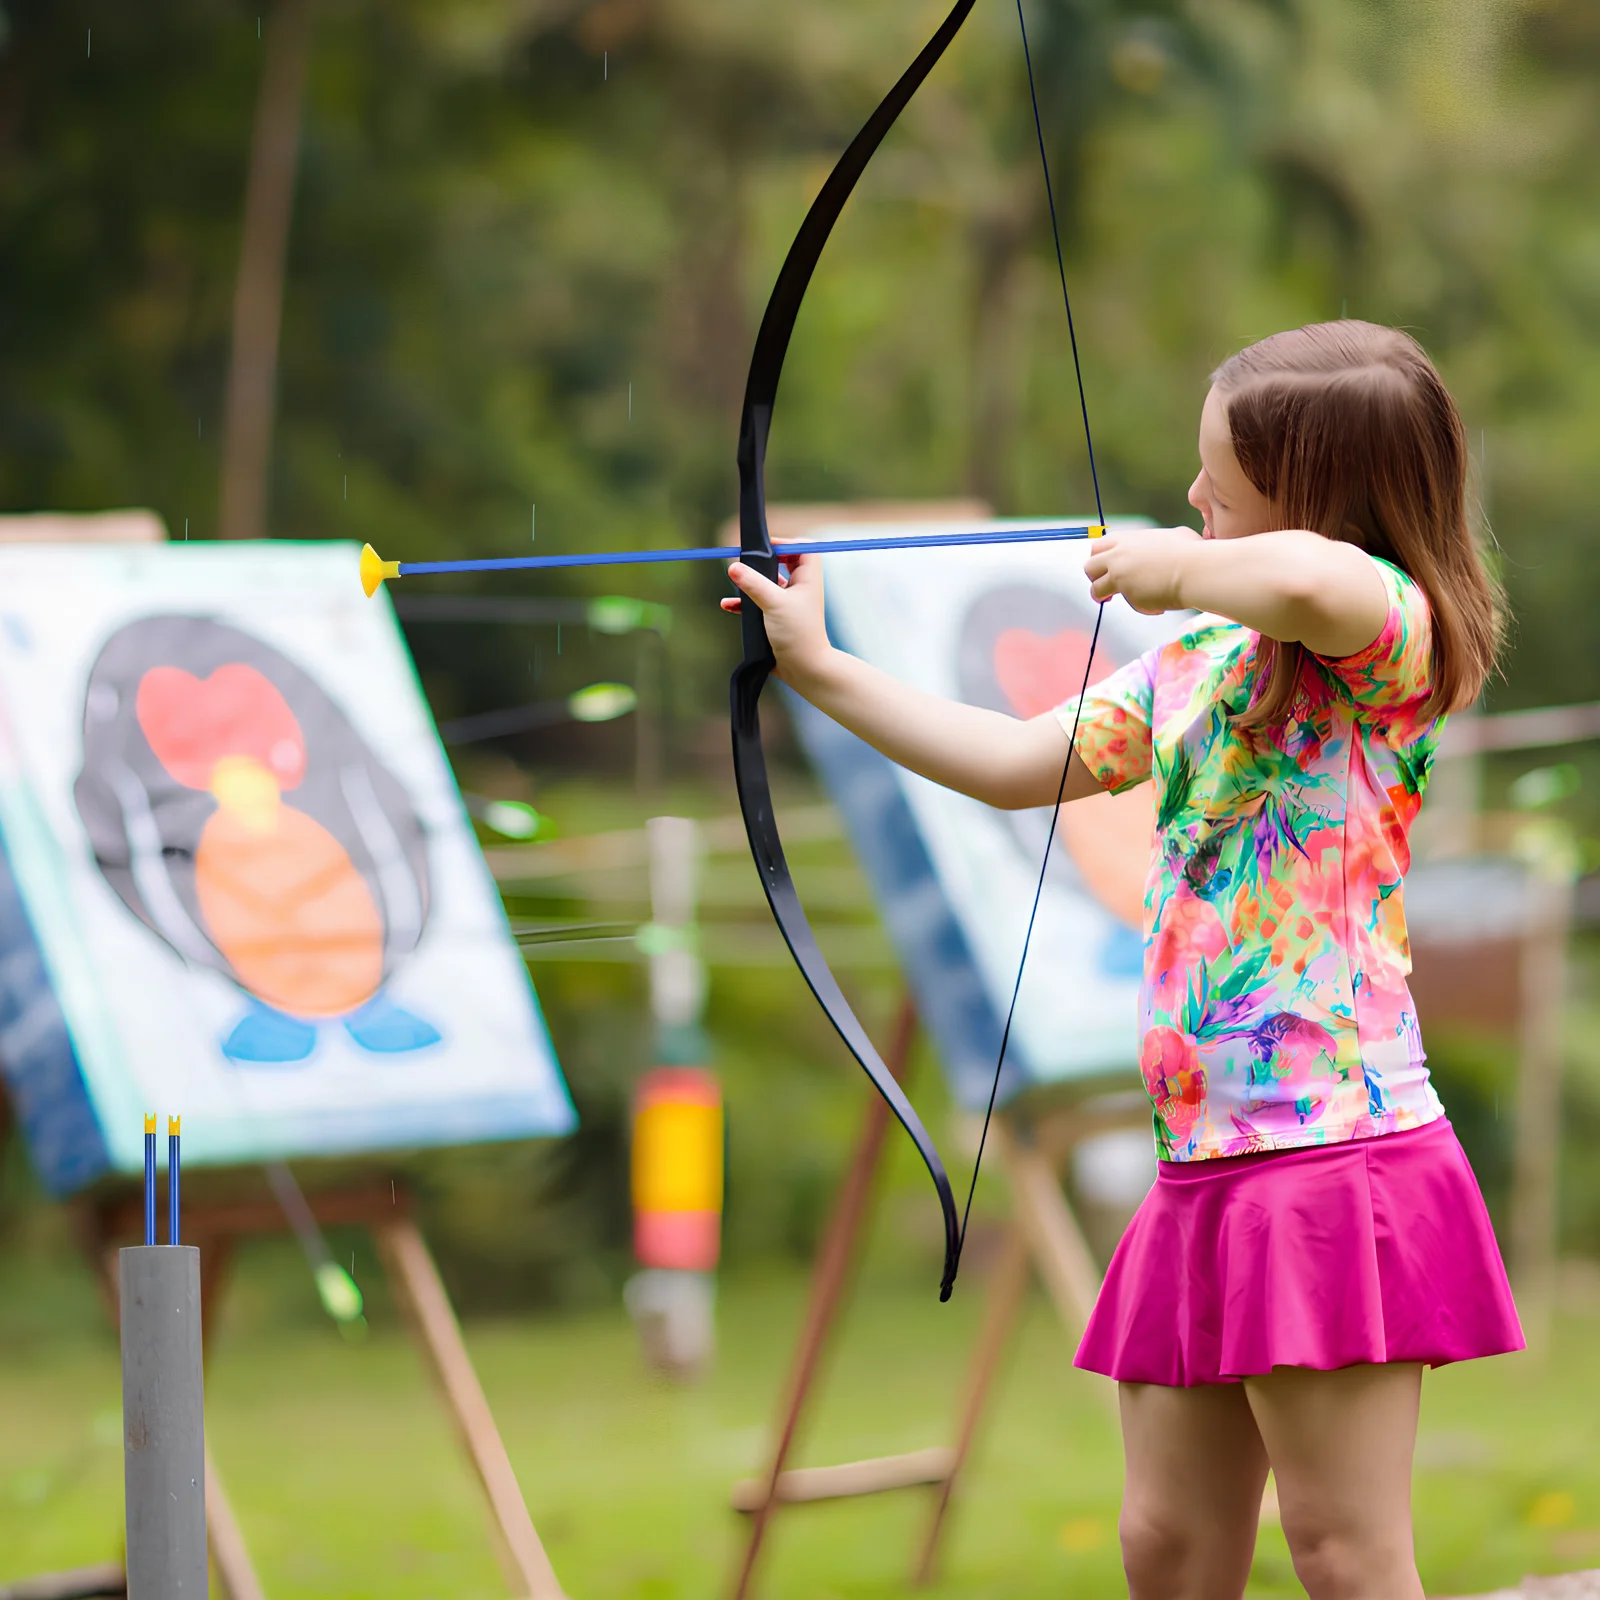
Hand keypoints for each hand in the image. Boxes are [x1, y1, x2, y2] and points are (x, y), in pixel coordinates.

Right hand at [720, 549, 832, 684]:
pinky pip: (758, 604)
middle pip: (783, 563)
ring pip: (767, 584)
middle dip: (762, 562)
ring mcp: (788, 604)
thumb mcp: (773, 603)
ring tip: (735, 582)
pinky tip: (728, 605)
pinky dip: (744, 603)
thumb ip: (753, 584)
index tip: (766, 546)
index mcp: (807, 579)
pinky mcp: (776, 619)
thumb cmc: (797, 634)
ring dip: (751, 583)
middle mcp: (800, 589)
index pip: (803, 549)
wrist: (803, 669)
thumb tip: (733, 567)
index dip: (786, 543)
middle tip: (746, 561)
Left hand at [1083, 526, 1201, 614]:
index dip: (1103, 558)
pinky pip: (1124, 602)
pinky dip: (1138, 607)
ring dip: (1103, 596)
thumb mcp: (1178, 536)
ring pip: (1095, 588)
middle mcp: (1120, 553)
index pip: (1101, 545)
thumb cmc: (1194, 553)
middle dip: (1094, 577)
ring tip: (1114, 600)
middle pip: (1089, 565)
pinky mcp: (1125, 591)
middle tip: (1106, 587)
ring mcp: (1120, 572)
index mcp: (1130, 539)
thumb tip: (1173, 541)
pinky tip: (1156, 606)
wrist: (1196, 570)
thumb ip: (1164, 542)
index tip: (1111, 568)